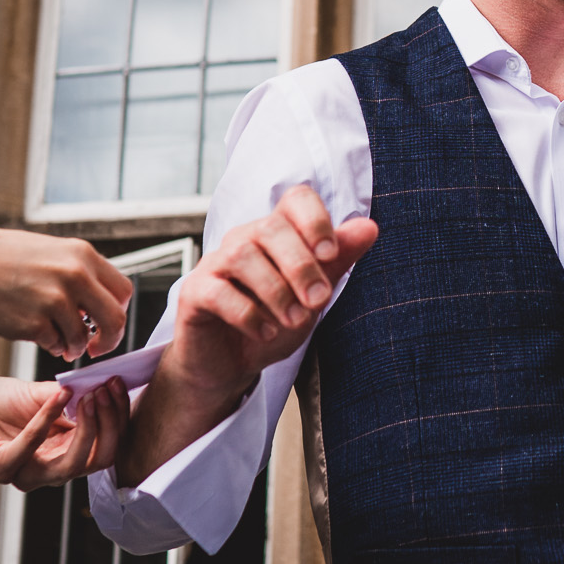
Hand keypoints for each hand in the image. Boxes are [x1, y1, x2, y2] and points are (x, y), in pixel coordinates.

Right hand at [0, 225, 130, 359]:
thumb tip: (95, 298)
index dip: (117, 311)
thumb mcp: (44, 251)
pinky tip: (40, 339)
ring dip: (74, 346)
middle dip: (109, 338)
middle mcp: (74, 276)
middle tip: (96, 348)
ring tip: (59, 343)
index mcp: (80, 254)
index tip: (104, 322)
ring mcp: (55, 301)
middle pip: (116, 319)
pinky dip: (51, 346)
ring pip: (83, 338)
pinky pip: (56, 345)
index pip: (122, 290)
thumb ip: (73, 271)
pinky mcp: (33, 324)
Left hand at [0, 374, 130, 489]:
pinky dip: (48, 418)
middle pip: (97, 459)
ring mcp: (25, 473)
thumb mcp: (44, 394)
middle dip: (110, 423)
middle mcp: (48, 470)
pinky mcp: (2, 467)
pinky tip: (59, 394)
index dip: (117, 418)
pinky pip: (32, 446)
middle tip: (108, 389)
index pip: (105, 447)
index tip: (118, 384)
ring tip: (90, 395)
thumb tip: (107, 385)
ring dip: (89, 427)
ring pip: (73, 464)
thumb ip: (74, 396)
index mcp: (63, 453)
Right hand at [167, 183, 379, 406]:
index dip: (315, 220)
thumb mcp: (313, 294)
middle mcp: (243, 239)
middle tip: (319, 301)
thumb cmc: (274, 321)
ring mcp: (215, 264)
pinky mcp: (194, 293)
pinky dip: (248, 313)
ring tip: (295, 321)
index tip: (331, 255)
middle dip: (301, 265)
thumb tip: (370, 227)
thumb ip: (337, 261)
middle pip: (271, 228)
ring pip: (243, 256)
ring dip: (276, 291)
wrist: (231, 364)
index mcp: (276, 232)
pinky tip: (266, 332)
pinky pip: (218, 292)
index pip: (296, 200)